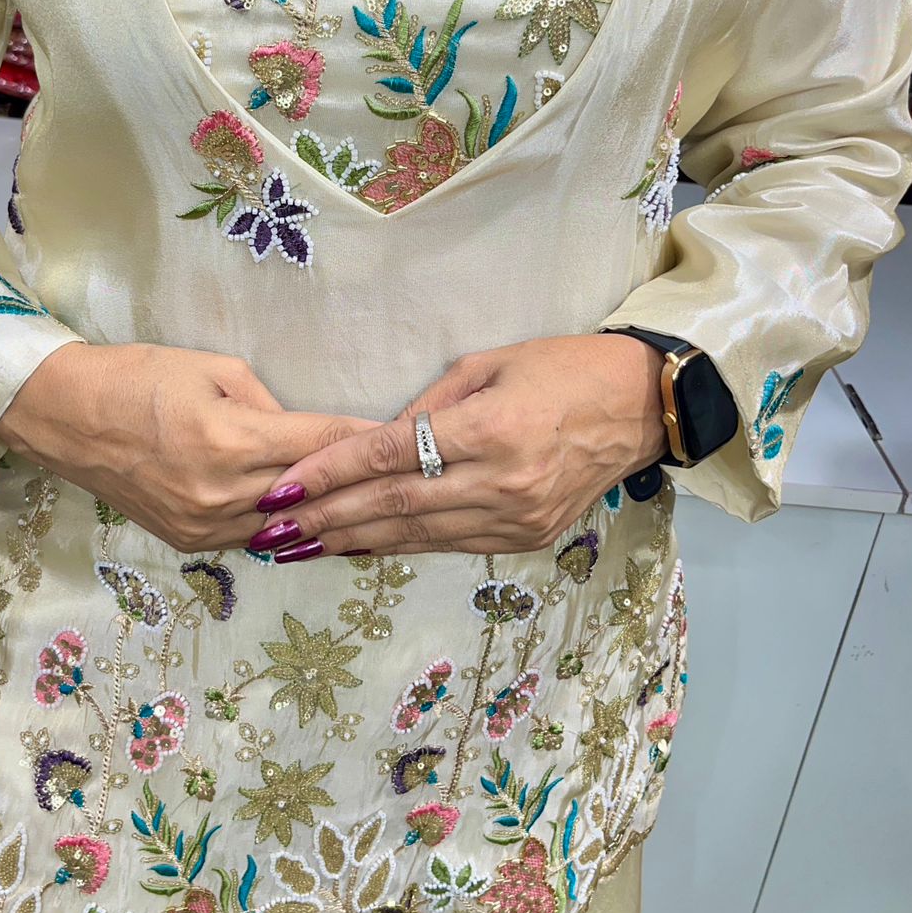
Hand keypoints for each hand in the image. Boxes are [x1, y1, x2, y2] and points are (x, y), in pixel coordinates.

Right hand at [0, 342, 382, 552]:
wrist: (65, 417)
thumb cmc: (139, 376)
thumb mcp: (214, 368)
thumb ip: (269, 406)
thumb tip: (305, 434)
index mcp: (231, 439)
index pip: (322, 445)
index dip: (368, 442)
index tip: (408, 438)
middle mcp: (222, 493)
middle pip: (315, 493)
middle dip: (358, 481)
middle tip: (403, 473)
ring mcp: (205, 526)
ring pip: (289, 527)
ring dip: (326, 512)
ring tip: (371, 504)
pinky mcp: (190, 542)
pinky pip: (253, 538)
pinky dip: (285, 527)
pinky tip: (315, 520)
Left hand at [247, 335, 667, 557]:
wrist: (640, 407)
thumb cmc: (562, 367)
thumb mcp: (489, 364)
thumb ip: (428, 407)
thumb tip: (374, 442)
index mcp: (490, 428)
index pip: (390, 454)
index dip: (331, 473)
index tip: (283, 486)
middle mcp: (501, 481)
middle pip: (394, 505)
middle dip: (326, 519)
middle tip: (271, 532)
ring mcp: (516, 517)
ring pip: (417, 535)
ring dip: (352, 542)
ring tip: (299, 548)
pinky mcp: (527, 538)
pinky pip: (449, 545)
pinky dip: (399, 546)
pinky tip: (358, 547)